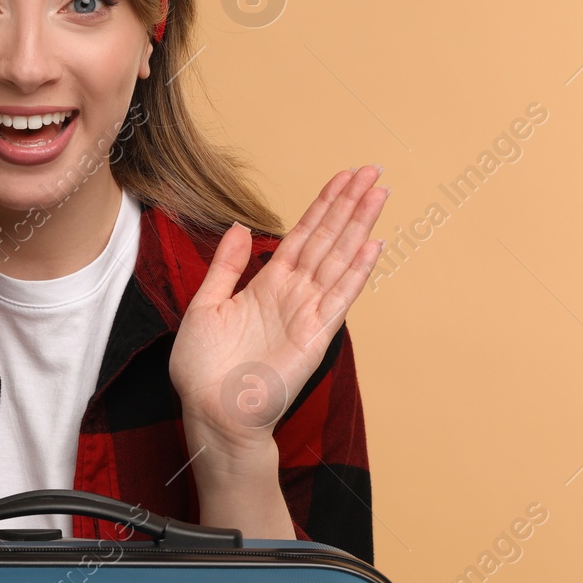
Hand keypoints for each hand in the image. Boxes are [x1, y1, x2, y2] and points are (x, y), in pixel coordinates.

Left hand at [169, 165, 387, 460]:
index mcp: (268, 285)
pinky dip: (356, 273)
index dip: (323, 206)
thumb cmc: (204, 368)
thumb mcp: (206, 304)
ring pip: (338, 260)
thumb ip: (226, 266)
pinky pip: (339, 298)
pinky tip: (372, 246)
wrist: (210, 411)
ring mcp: (307, 314)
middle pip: (328, 240)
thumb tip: (240, 227)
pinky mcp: (314, 337)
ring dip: (359, 226)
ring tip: (379, 194)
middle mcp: (293, 295)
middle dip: (349, 205)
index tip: (343, 178)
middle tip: (373, 171)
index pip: (303, 236)